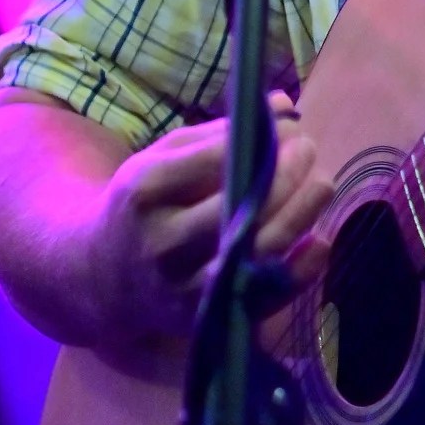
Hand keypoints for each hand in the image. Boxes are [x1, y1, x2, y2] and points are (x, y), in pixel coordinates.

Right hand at [88, 91, 331, 341]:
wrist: (102, 275)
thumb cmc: (146, 204)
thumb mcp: (165, 158)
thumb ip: (222, 133)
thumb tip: (286, 107)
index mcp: (146, 191)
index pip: (216, 160)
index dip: (263, 141)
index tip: (291, 129)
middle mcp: (163, 242)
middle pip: (240, 208)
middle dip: (288, 174)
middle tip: (309, 150)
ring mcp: (183, 286)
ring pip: (257, 252)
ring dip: (302, 214)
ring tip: (321, 185)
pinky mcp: (205, 317)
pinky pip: (264, 298)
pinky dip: (299, 272)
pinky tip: (317, 242)